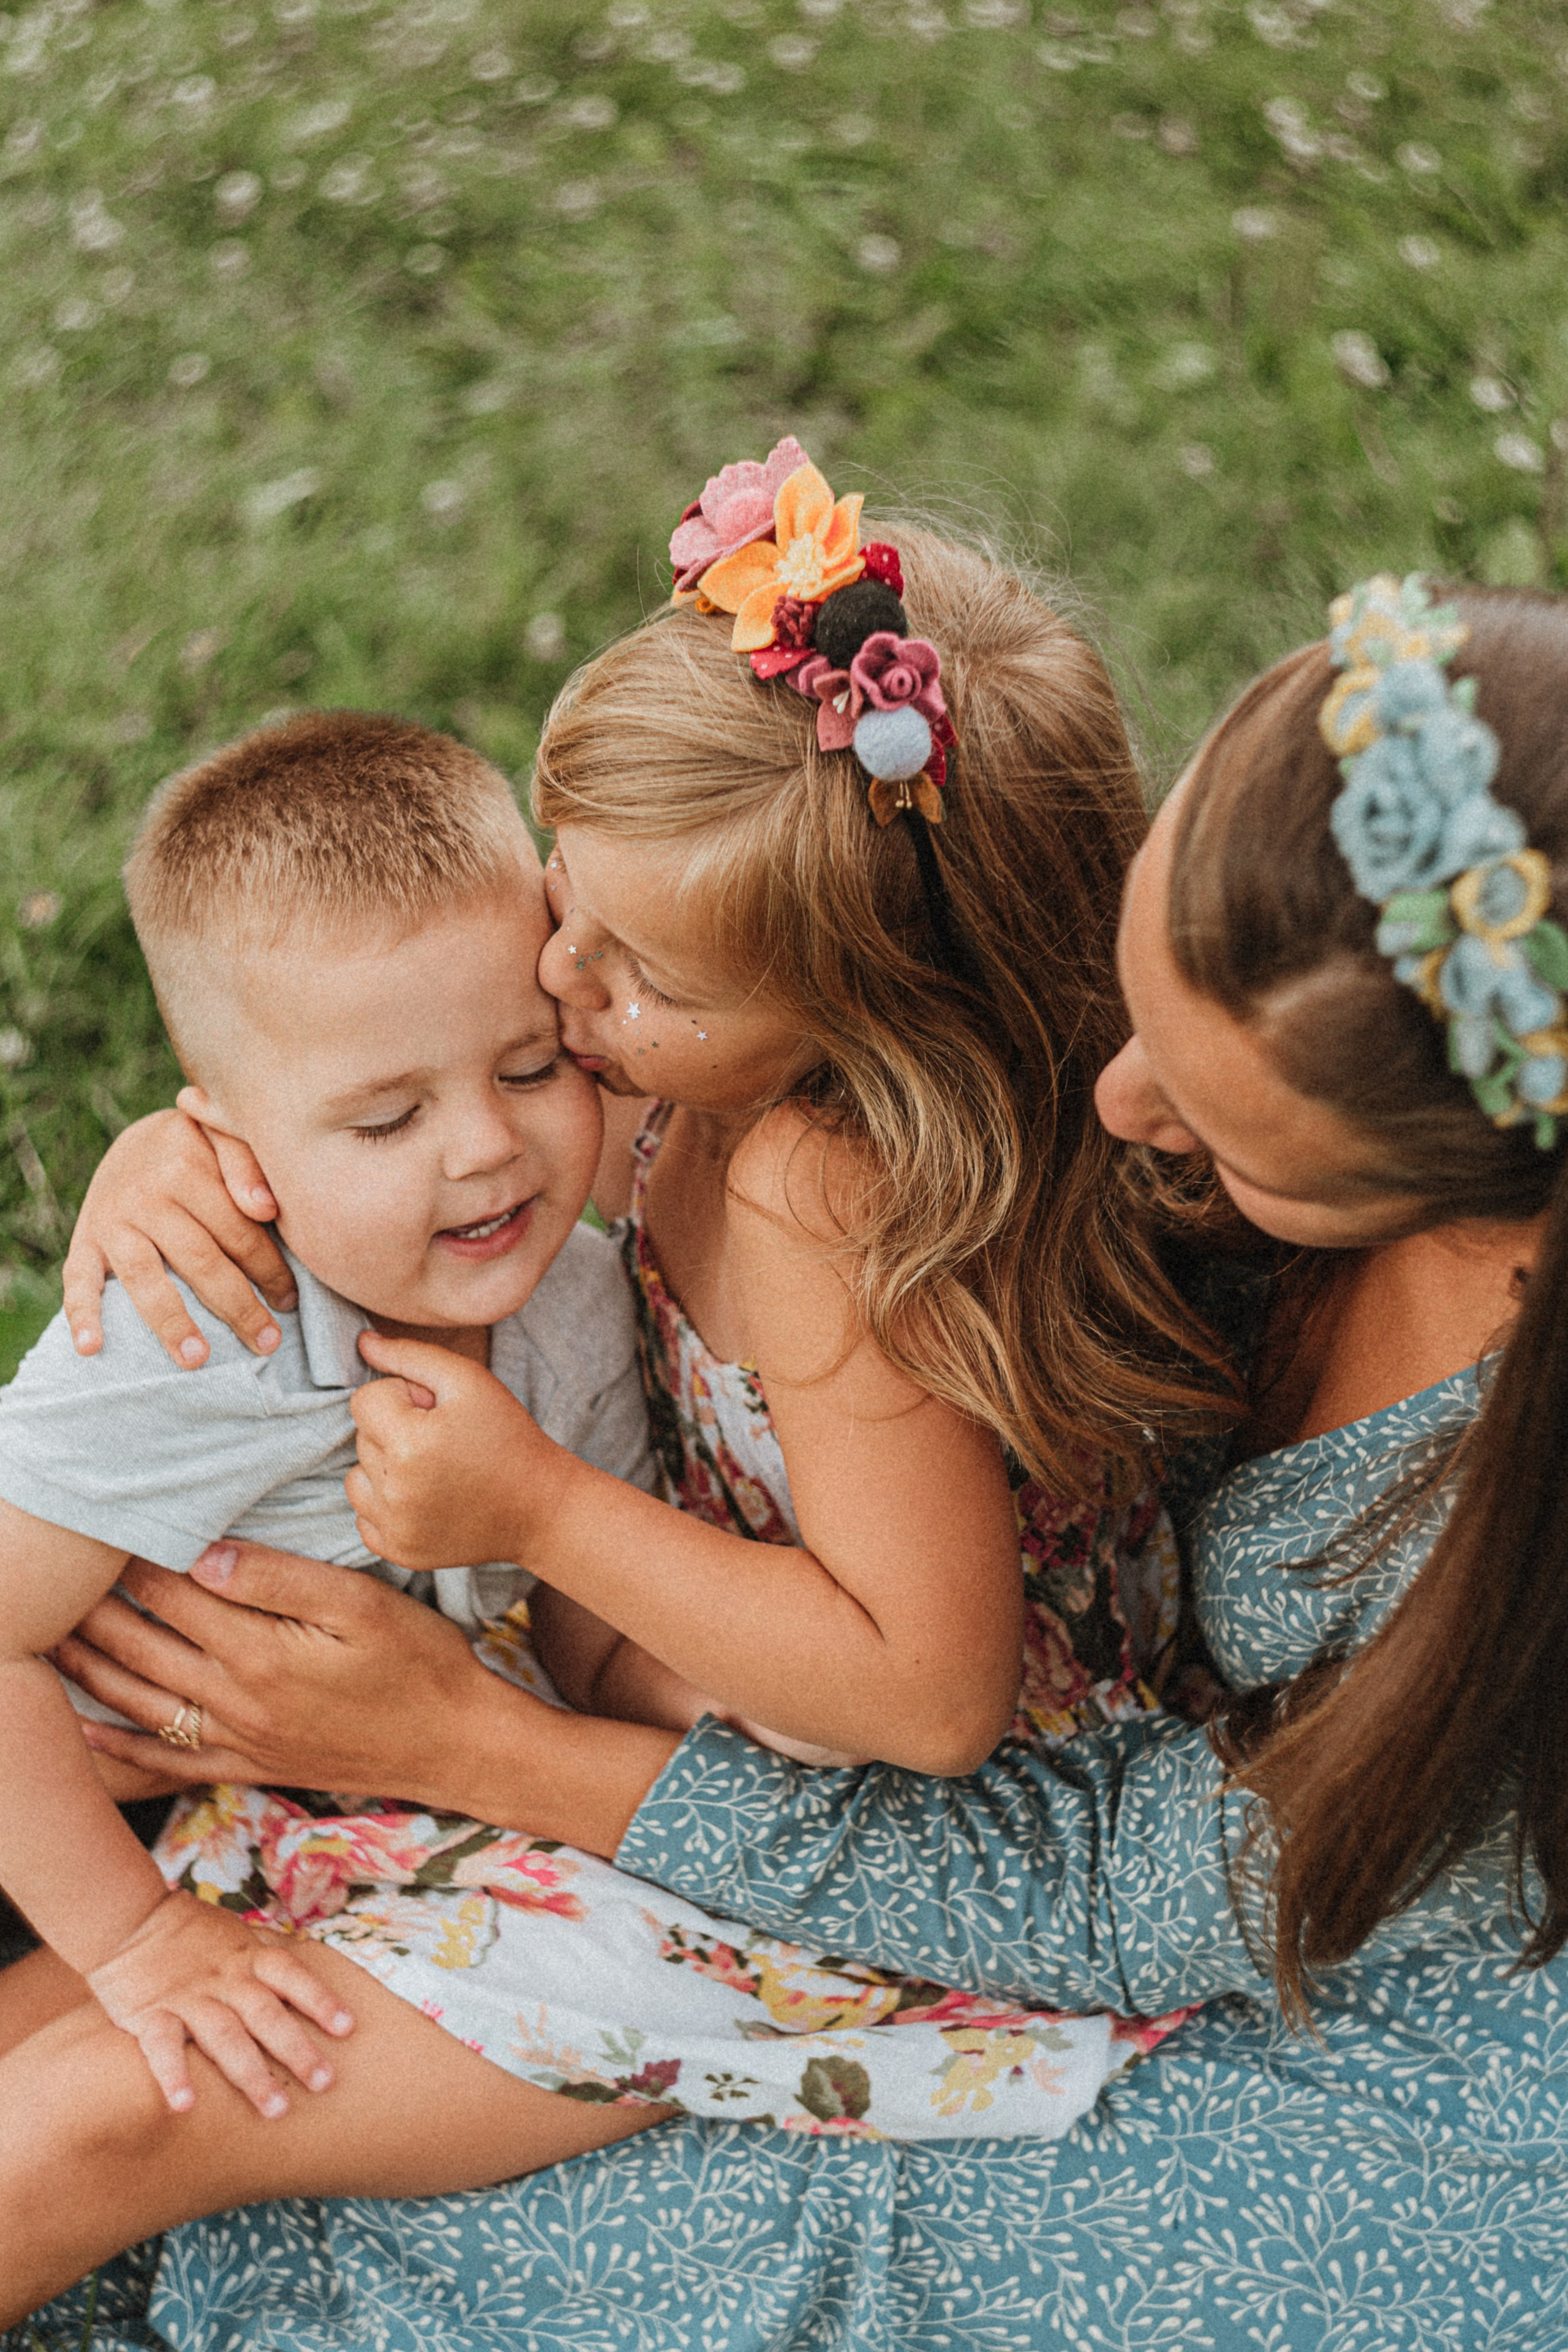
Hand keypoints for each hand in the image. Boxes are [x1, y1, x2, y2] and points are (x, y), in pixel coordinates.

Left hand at [54, 1547, 484, 1803]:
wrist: (457, 1745)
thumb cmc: (420, 1662)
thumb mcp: (362, 1603)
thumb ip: (281, 1577)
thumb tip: (205, 1553)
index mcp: (260, 1653)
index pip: (173, 1594)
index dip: (130, 1558)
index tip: (98, 1526)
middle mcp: (237, 1702)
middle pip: (141, 1648)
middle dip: (92, 1609)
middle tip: (54, 1579)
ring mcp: (240, 1741)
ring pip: (140, 1703)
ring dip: (90, 1670)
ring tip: (49, 1640)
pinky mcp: (252, 1766)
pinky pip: (167, 1763)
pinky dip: (119, 1749)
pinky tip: (87, 1733)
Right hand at [62, 1107, 296, 1367]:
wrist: (139, 1139)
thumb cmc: (202, 1148)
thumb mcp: (225, 1136)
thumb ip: (248, 1164)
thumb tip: (267, 1208)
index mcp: (187, 1166)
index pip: (237, 1229)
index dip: (269, 1269)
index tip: (291, 1301)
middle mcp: (145, 1194)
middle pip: (199, 1260)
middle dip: (237, 1306)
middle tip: (267, 1344)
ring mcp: (111, 1219)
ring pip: (145, 1278)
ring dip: (171, 1322)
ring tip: (197, 1359)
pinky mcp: (85, 1239)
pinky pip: (78, 1280)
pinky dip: (82, 1314)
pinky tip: (92, 1348)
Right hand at [85, 1887, 353, 2116]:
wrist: (129, 1916)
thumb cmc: (190, 1931)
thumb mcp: (235, 1935)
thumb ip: (264, 1958)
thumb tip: (309, 1974)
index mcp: (247, 1957)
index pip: (292, 1976)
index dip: (320, 1999)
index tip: (348, 2028)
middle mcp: (224, 1978)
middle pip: (266, 2014)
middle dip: (296, 2050)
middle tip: (325, 2083)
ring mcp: (188, 1997)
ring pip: (225, 2037)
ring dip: (251, 2074)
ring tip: (276, 2109)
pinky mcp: (149, 2014)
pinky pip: (162, 2047)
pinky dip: (173, 2076)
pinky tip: (184, 2106)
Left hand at [348, 1332, 566, 1571]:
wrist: (540, 1506)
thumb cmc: (508, 1434)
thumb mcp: (469, 1380)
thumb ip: (410, 1355)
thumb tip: (362, 1343)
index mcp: (408, 1444)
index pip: (363, 1401)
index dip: (400, 1396)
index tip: (436, 1411)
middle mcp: (394, 1491)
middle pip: (362, 1439)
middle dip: (396, 1430)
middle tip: (443, 1440)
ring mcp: (395, 1527)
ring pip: (357, 1478)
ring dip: (384, 1468)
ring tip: (431, 1469)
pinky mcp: (399, 1551)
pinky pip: (364, 1517)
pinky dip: (386, 1505)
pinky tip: (426, 1498)